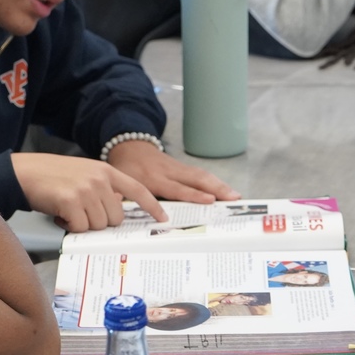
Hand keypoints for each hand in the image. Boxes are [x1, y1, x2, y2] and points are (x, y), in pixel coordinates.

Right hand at [11, 153, 167, 231]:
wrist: (23, 172)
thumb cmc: (52, 177)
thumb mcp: (84, 174)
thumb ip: (103, 187)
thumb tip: (116, 207)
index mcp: (105, 171)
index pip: (137, 190)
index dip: (152, 206)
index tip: (163, 218)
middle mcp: (99, 179)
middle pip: (116, 218)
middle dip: (99, 222)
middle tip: (80, 211)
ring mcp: (86, 189)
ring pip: (98, 226)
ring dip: (82, 224)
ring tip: (68, 210)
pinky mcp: (71, 201)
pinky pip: (80, 228)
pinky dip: (69, 226)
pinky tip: (59, 213)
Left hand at [106, 140, 239, 202]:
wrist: (128, 143)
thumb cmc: (123, 167)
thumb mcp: (119, 182)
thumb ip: (122, 197)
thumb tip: (121, 211)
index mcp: (151, 178)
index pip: (175, 188)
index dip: (192, 195)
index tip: (209, 200)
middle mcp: (167, 171)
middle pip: (195, 179)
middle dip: (215, 188)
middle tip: (233, 198)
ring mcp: (176, 167)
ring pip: (200, 175)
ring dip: (219, 185)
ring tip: (235, 196)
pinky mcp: (181, 166)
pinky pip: (199, 174)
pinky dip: (214, 182)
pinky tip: (225, 190)